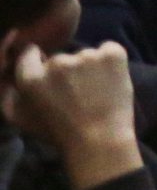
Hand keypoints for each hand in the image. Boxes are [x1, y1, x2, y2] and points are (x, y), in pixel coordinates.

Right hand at [4, 44, 142, 189]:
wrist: (100, 140)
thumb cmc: (58, 133)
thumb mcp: (21, 118)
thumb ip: (9, 93)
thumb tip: (8, 71)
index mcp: (32, 77)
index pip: (30, 53)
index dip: (38, 61)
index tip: (48, 73)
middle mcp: (58, 62)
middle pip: (60, 58)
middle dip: (65, 71)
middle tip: (74, 93)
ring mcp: (87, 56)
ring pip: (85, 55)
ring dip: (88, 67)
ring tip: (94, 91)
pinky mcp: (113, 54)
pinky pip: (109, 49)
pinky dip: (109, 61)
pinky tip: (109, 80)